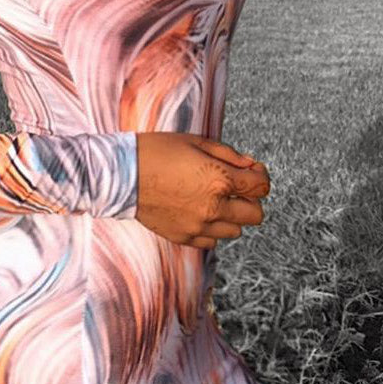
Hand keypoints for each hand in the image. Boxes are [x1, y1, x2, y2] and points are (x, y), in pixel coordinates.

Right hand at [134, 131, 270, 249]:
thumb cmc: (157, 151)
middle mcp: (213, 207)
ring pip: (236, 231)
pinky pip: (212, 242)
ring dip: (232, 216)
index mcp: (219, 179)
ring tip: (214, 200)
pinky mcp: (183, 237)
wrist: (121, 175)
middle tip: (236, 188)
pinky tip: (200, 212)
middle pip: (256, 215)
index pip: (261, 187)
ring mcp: (198, 226)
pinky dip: (212, 229)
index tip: (251, 171)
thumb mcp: (197, 142)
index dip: (260, 176)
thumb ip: (230, 155)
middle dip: (251, 200)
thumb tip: (251, 166)